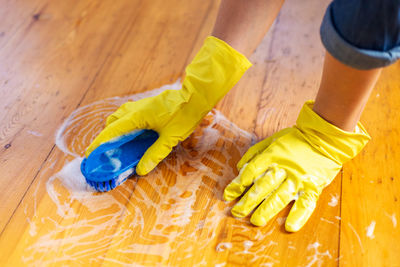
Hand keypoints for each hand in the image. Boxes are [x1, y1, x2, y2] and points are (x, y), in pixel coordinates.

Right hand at [85, 36, 250, 174]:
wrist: (194, 97)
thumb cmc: (183, 116)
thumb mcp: (170, 138)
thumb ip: (154, 154)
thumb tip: (141, 169)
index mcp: (137, 116)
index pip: (112, 131)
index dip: (100, 143)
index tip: (90, 153)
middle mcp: (134, 109)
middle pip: (112, 123)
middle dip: (105, 137)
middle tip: (105, 152)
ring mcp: (140, 105)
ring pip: (120, 117)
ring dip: (114, 129)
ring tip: (117, 144)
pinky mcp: (147, 105)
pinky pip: (128, 114)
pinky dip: (124, 124)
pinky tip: (132, 134)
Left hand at [223, 101, 369, 231]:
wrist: (323, 137)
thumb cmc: (295, 139)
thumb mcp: (272, 140)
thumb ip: (255, 153)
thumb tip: (240, 168)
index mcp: (272, 155)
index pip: (252, 171)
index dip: (238, 183)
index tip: (228, 194)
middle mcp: (283, 168)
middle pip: (263, 186)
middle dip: (248, 200)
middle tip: (236, 212)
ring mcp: (298, 178)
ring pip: (280, 196)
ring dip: (267, 210)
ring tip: (255, 221)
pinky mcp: (312, 186)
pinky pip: (306, 203)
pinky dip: (299, 215)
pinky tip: (289, 226)